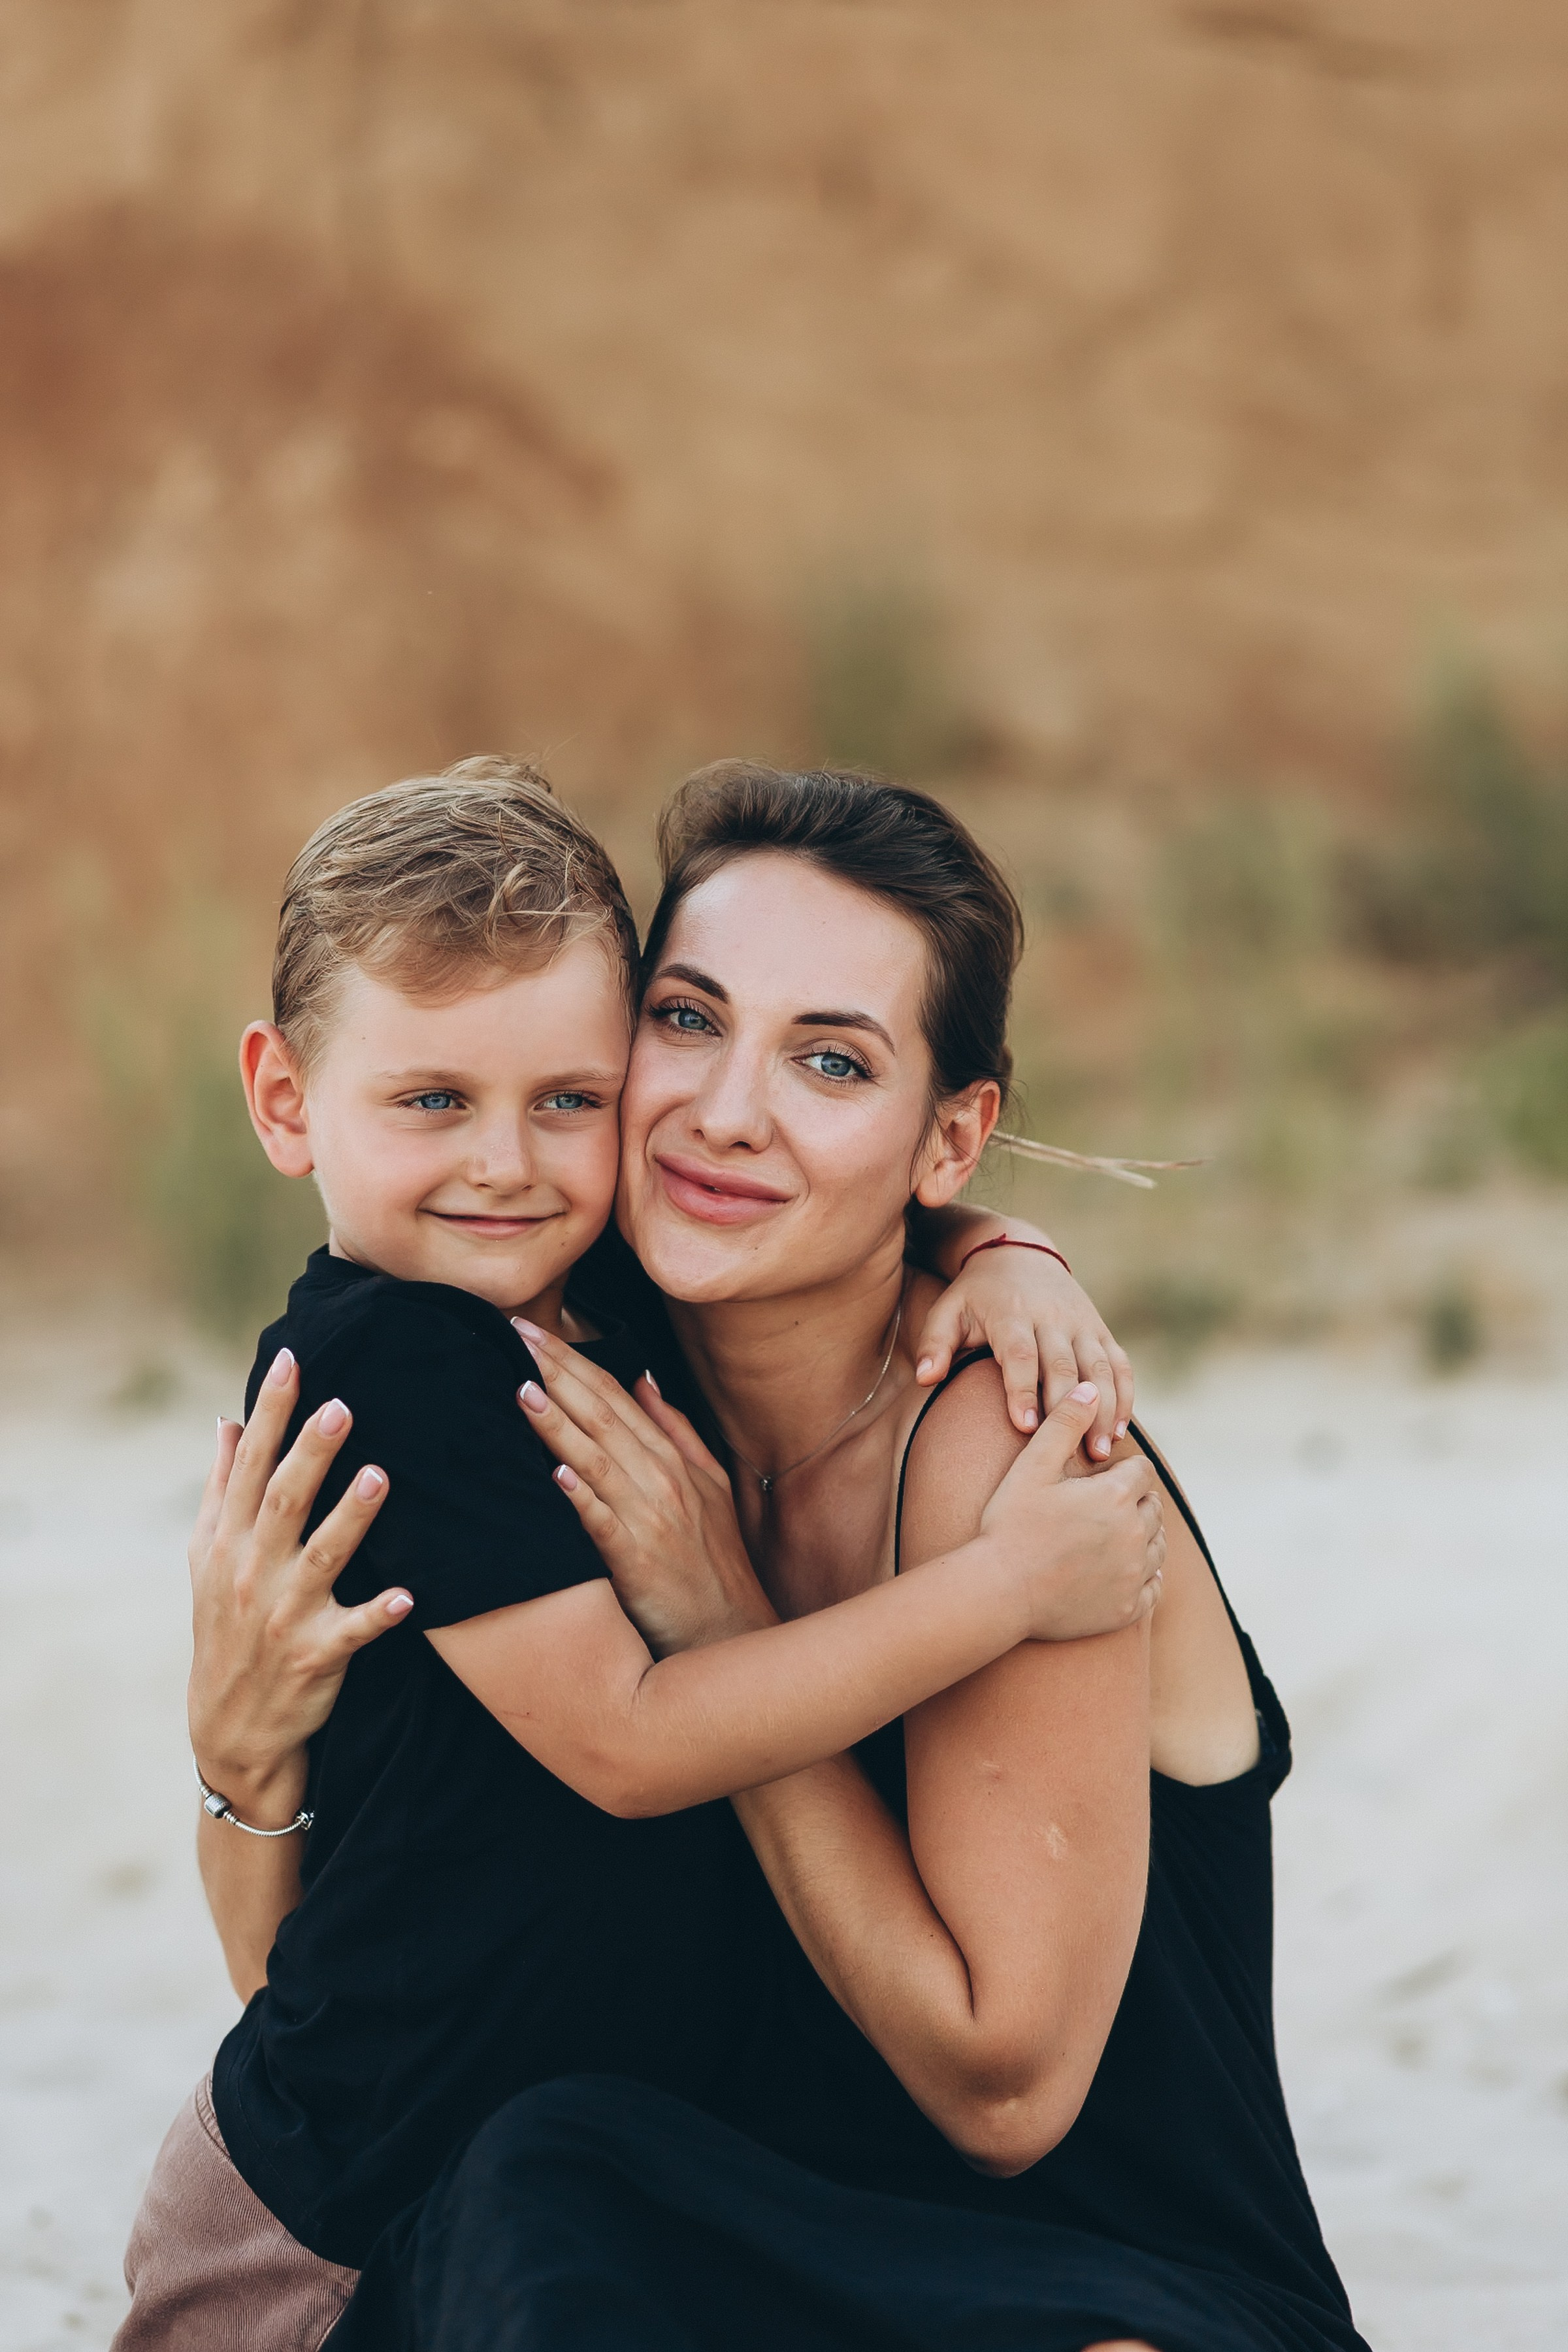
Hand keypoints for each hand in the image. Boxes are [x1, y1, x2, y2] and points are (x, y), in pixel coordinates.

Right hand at [188, 1348, 408, 1820]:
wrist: (229, 1727)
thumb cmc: (224, 1626)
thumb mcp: (208, 1558)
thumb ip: (222, 1488)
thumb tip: (227, 1421)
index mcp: (229, 1540)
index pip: (249, 1466)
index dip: (269, 1413)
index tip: (290, 1361)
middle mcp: (252, 1571)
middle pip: (284, 1500)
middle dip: (311, 1452)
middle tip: (343, 1404)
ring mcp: (283, 1614)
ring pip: (323, 1557)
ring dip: (351, 1518)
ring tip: (380, 1476)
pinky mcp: (316, 1655)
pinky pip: (354, 1632)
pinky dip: (380, 1614)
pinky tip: (409, 1595)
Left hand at [512, 1322, 776, 1656]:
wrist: (731, 1633)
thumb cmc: (714, 1564)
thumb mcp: (711, 1487)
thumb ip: (677, 1431)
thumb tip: (646, 1379)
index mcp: (673, 1461)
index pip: (616, 1396)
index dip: (573, 1360)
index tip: (532, 1332)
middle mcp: (662, 1480)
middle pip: (602, 1414)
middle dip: (556, 1372)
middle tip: (513, 1334)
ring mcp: (650, 1518)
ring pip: (597, 1458)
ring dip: (558, 1422)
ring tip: (522, 1388)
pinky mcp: (636, 1560)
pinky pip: (603, 1521)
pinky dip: (580, 1494)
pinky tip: (554, 1471)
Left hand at [913, 1243, 1132, 1454]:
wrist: (1019, 1254)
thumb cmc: (977, 1294)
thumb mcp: (948, 1310)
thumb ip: (934, 1343)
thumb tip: (924, 1377)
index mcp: (1011, 1314)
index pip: (1021, 1355)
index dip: (1024, 1390)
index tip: (1026, 1428)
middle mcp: (1051, 1317)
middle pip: (1065, 1366)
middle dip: (1069, 1410)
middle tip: (1071, 1453)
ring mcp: (1080, 1323)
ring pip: (1099, 1368)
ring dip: (1104, 1409)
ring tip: (1101, 1450)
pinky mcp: (1100, 1329)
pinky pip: (1119, 1363)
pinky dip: (1124, 1394)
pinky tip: (1120, 1428)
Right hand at [978, 1382, 1164, 1641]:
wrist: (999, 1592)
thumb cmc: (1010, 1526)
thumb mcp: (1031, 1468)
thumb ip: (1063, 1424)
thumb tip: (1090, 1388)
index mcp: (1115, 1496)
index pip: (1141, 1470)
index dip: (1122, 1470)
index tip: (1103, 1476)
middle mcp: (1134, 1534)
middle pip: (1153, 1507)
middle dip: (1134, 1501)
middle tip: (1104, 1505)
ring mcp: (1134, 1574)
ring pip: (1158, 1545)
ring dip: (1144, 1535)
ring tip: (1115, 1534)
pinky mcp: (1128, 1607)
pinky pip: (1155, 1586)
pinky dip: (1146, 1576)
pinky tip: (1124, 1570)